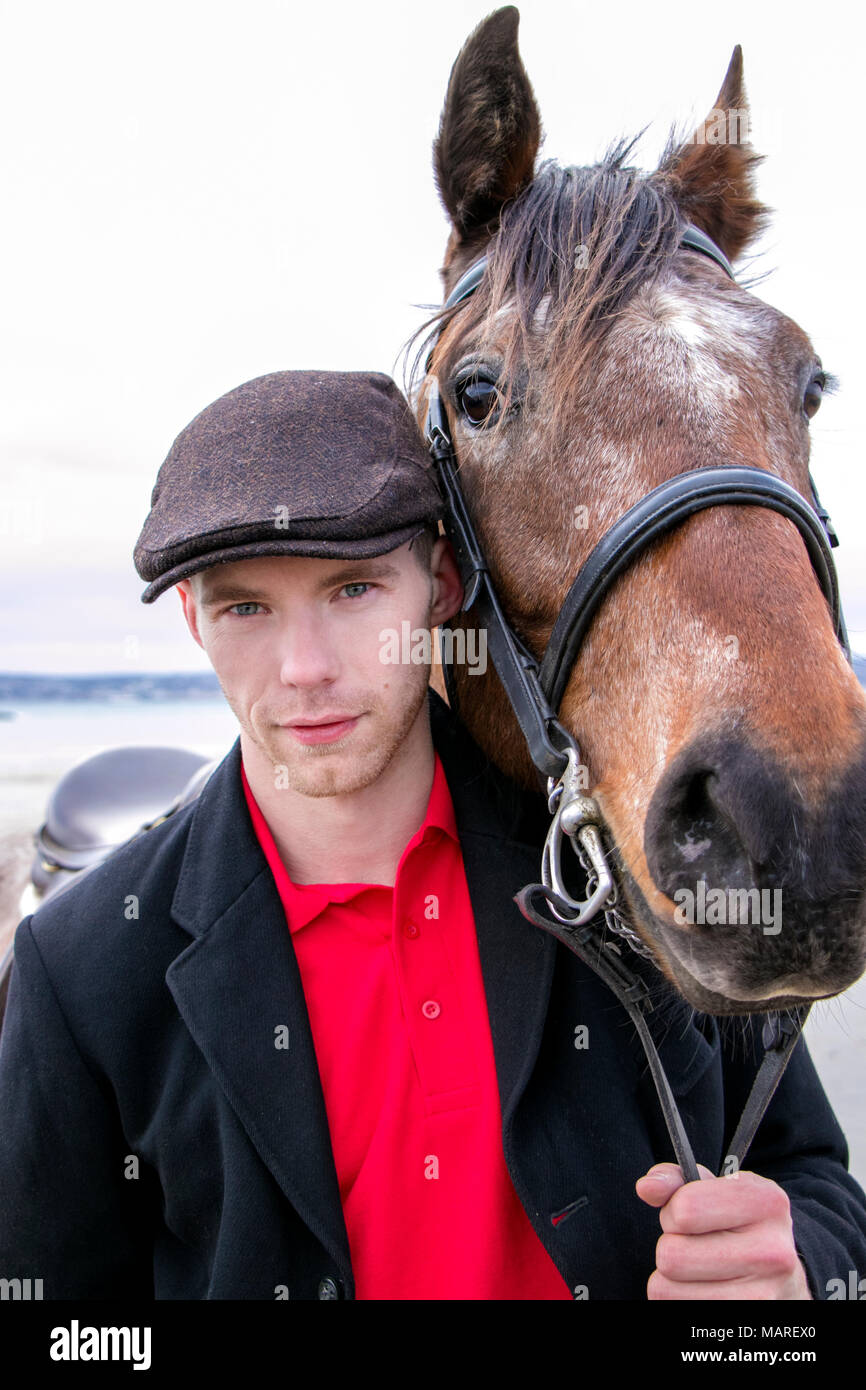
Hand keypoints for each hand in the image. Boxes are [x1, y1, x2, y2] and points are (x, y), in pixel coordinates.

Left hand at [635, 1162, 812, 1299]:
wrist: (783, 1276)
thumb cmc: (739, 1226)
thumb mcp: (715, 1190)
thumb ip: (675, 1181)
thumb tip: (647, 1187)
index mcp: (766, 1202)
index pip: (685, 1209)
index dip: (673, 1211)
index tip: (688, 1215)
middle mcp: (772, 1251)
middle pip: (671, 1255)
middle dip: (670, 1246)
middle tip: (693, 1245)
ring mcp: (763, 1295)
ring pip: (666, 1289)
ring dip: (671, 1278)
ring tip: (699, 1268)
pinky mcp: (746, 1321)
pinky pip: (677, 1310)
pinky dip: (680, 1299)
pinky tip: (704, 1289)